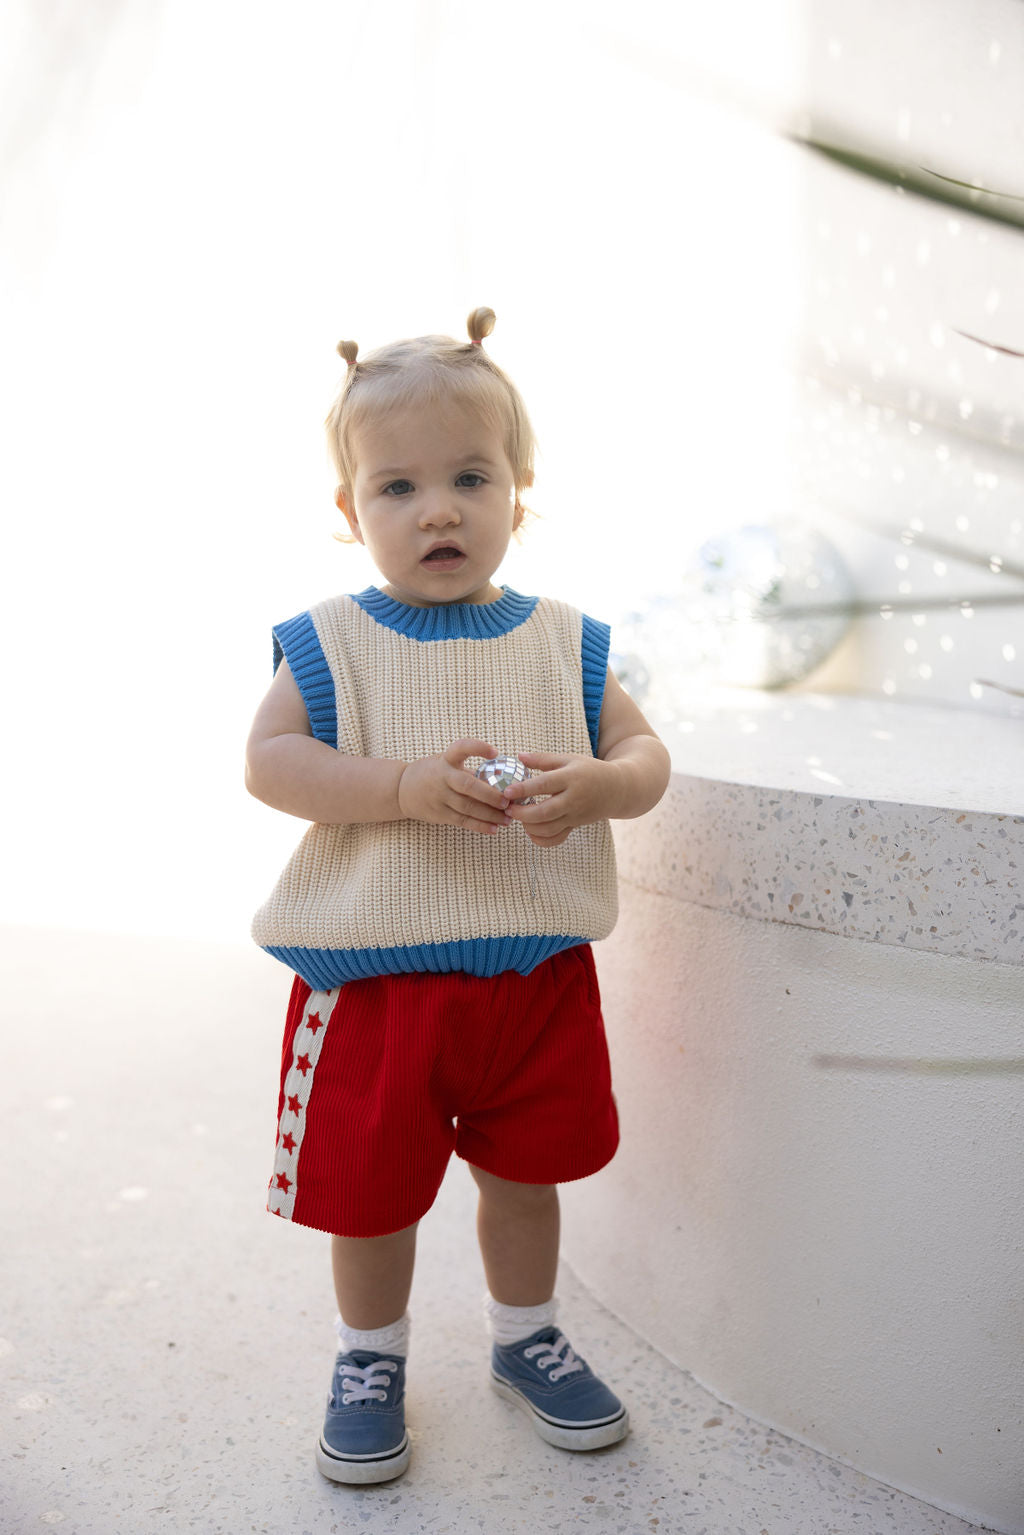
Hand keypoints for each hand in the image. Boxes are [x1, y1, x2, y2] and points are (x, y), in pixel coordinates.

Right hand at [397, 739, 509, 834]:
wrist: (400, 790)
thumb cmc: (432, 773)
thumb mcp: (444, 763)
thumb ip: (468, 769)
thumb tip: (503, 778)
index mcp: (445, 760)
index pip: (461, 748)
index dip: (478, 748)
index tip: (496, 752)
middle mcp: (441, 777)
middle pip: (467, 785)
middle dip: (490, 794)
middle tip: (508, 801)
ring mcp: (439, 797)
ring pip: (468, 807)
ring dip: (490, 814)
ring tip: (508, 818)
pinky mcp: (439, 814)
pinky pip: (462, 821)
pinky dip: (480, 826)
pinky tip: (495, 828)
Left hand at [501, 751, 621, 846]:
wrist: (617, 789)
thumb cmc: (589, 770)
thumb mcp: (568, 759)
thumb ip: (543, 759)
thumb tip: (518, 757)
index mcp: (571, 777)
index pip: (544, 785)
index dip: (524, 790)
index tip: (507, 792)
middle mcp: (574, 798)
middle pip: (545, 812)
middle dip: (522, 813)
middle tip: (508, 808)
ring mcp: (575, 815)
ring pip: (548, 828)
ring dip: (529, 826)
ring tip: (519, 816)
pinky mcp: (575, 825)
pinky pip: (556, 839)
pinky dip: (540, 840)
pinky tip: (531, 831)